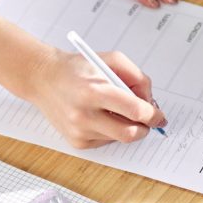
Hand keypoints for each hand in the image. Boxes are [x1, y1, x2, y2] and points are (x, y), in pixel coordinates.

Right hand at [29, 48, 166, 148]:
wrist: (43, 78)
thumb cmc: (78, 68)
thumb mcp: (111, 60)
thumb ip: (137, 78)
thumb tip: (151, 103)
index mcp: (94, 91)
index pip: (134, 111)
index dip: (153, 115)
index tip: (159, 116)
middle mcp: (84, 114)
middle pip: (129, 133)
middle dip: (144, 128)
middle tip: (147, 121)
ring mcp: (79, 131)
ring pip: (119, 138)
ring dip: (126, 127)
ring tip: (114, 109)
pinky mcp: (76, 142)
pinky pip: (106, 141)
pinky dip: (111, 130)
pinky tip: (99, 116)